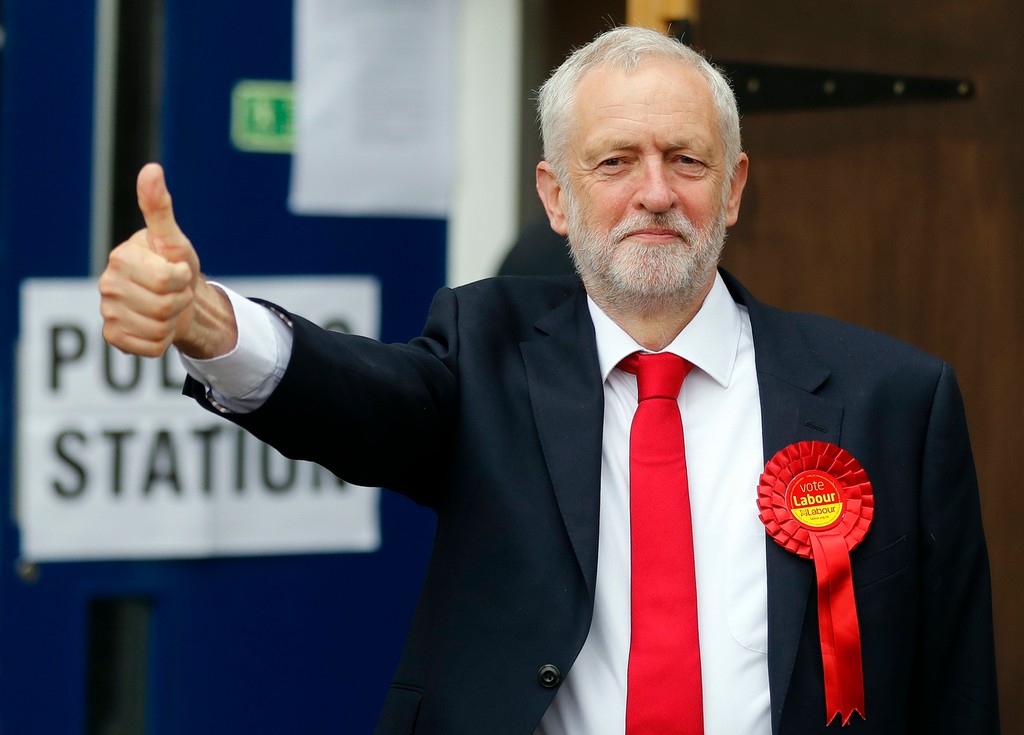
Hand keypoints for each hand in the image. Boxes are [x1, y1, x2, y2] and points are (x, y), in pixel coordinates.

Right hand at [99, 163, 236, 357]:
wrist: (177, 299)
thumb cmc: (175, 264)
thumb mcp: (173, 238)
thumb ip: (159, 207)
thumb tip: (151, 168)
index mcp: (121, 257)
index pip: (167, 279)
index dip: (182, 277)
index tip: (178, 271)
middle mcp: (108, 285)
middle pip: (164, 306)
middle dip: (179, 299)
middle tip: (175, 291)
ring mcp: (109, 312)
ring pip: (158, 328)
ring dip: (173, 320)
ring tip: (168, 307)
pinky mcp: (114, 337)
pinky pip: (149, 347)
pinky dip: (162, 340)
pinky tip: (158, 325)